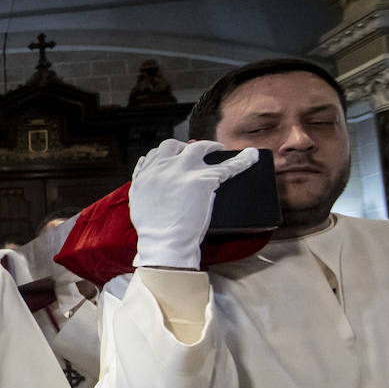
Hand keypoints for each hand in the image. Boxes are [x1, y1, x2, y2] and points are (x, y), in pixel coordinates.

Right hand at [129, 139, 257, 269]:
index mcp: (147, 172)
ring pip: (199, 148)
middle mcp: (163, 167)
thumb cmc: (152, 227)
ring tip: (219, 149)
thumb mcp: (137, 199)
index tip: (175, 156)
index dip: (168, 153)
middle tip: (195, 151)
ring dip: (210, 146)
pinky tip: (252, 156)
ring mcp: (183, 171)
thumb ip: (140, 179)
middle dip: (184, 147)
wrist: (164, 242)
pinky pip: (228, 166)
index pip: (157, 153)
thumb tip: (144, 167)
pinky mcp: (203, 180)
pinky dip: (243, 160)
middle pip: (174, 145)